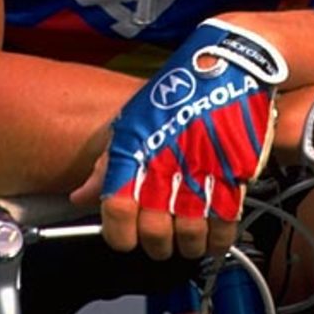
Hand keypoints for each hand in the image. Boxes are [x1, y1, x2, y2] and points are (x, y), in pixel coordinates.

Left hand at [99, 19, 287, 259]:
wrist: (229, 67)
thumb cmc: (178, 93)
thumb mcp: (133, 121)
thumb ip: (107, 165)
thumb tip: (80, 196)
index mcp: (136, 151)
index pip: (116, 212)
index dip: (119, 234)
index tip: (125, 237)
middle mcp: (165, 166)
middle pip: (153, 233)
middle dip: (156, 246)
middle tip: (160, 242)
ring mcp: (201, 173)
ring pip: (189, 235)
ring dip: (188, 247)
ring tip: (187, 240)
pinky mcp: (233, 175)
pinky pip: (225, 224)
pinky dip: (219, 240)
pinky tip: (214, 237)